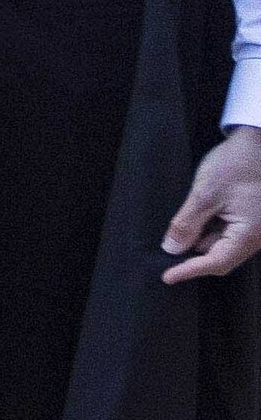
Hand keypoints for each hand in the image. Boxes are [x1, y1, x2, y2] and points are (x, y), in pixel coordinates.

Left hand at [162, 128, 260, 283]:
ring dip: (200, 240)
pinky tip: (195, 219)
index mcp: (250, 233)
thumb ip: (187, 224)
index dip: (190, 271)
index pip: (217, 262)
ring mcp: (254, 227)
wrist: (258, 143)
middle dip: (193, 256)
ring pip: (221, 244)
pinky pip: (227, 232)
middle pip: (220, 256)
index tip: (168, 277)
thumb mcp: (205, 194)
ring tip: (181, 228)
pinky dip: (208, 230)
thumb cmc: (236, 164)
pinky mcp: (250, 218)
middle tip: (167, 251)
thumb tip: (172, 249)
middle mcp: (256, 235)